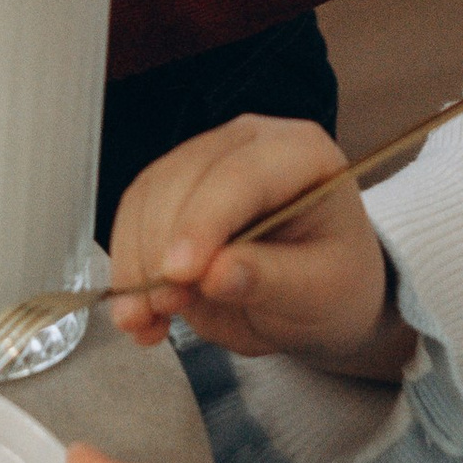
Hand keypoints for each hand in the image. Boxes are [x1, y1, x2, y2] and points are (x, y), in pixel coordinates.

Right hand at [106, 115, 410, 376]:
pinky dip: (127, 267)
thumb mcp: (319, 293)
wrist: (320, 292)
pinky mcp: (173, 187)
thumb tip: (215, 274)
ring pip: (148, 195)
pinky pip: (134, 217)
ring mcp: (205, 159)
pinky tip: (138, 311)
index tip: (180, 274)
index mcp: (301, 153)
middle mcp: (247, 142)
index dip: (203, 222)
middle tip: (160, 308)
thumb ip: (271, 280)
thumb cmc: (335, 284)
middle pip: (183, 179)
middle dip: (161, 247)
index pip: (241, 175)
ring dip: (134, 260)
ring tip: (143, 319)